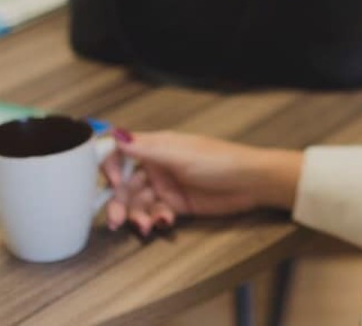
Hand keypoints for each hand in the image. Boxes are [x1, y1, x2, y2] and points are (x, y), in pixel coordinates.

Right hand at [102, 129, 302, 235]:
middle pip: (125, 184)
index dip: (110, 166)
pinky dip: (155, 219)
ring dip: (136, 215)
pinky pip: (155, 212)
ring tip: (146, 226)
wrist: (251, 182)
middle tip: (115, 221)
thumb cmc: (219, 160)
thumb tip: (114, 134)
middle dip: (119, 202)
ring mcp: (166, 186)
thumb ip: (146, 149)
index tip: (113, 182)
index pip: (120, 152)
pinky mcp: (176, 204)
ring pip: (138, 202)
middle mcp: (156, 166)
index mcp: (156, 147)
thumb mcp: (180, 154)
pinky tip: (164, 222)